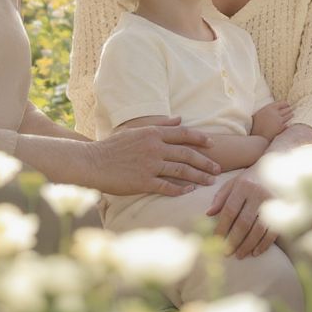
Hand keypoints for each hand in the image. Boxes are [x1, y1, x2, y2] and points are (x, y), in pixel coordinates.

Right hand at [88, 118, 220, 196]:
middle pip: (187, 154)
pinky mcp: (143, 181)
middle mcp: (154, 147)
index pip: (183, 134)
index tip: (212, 144)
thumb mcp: (136, 130)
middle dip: (205, 162)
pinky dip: (180, 189)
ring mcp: (149, 165)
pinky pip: (167, 186)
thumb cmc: (113, 146)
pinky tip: (190, 192)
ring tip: (210, 182)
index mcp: (152, 133)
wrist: (93, 162)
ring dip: (198, 177)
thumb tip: (179, 119)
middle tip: (218, 169)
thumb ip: (159, 124)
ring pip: (181, 171)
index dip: (200, 139)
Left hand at [206, 168, 276, 258]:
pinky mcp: (283, 210)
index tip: (216, 240)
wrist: (276, 169)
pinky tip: (255, 252)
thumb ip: (220, 198)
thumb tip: (208, 214)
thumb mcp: (233, 183)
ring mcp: (272, 203)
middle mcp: (258, 194)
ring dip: (248, 245)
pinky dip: (263, 244)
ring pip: (258, 230)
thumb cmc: (249, 179)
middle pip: (244, 222)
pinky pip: (272, 231)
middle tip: (226, 253)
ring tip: (239, 255)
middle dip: (234, 240)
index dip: (221, 227)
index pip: (230, 210)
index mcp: (243, 186)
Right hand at [250, 101, 292, 139]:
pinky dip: (287, 124)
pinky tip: (287, 124)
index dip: (286, 104)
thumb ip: (269, 109)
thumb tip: (277, 108)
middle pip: (287, 109)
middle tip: (290, 110)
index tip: (287, 105)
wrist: (256, 134)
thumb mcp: (260, 112)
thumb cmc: (256, 123)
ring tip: (291, 114)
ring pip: (289, 116)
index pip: (282, 103)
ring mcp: (279, 120)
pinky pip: (287, 124)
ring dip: (290, 115)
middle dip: (289, 109)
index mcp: (269, 108)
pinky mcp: (281, 128)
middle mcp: (275, 113)